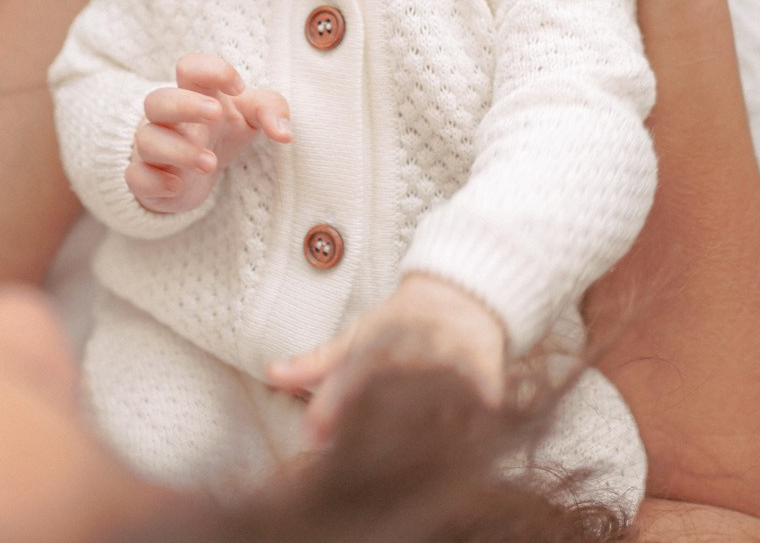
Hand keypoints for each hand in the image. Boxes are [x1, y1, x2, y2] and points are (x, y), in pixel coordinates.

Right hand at [125, 53, 290, 213]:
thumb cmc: (225, 132)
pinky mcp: (146, 178)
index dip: (212, 69)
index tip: (238, 88)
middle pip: (157, 99)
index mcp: (195, 93)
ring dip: (179, 150)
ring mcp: (154, 147)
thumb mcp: (252, 116)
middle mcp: (169, 117)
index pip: (190, 65)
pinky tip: (177, 185)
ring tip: (210, 163)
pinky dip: (154, 181)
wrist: (198, 174)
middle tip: (216, 114)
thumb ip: (272, 111)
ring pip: (147, 140)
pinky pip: (135, 176)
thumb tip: (284, 133)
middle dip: (184, 104)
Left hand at [267, 273, 506, 443]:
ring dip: (420, 428)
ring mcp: (454, 355)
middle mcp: (416, 345)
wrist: (461, 295)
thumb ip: (317, 362)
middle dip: (373, 425)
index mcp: (380, 338)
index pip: (352, 372)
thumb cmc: (401, 323)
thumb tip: (271, 374)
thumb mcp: (357, 336)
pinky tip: (456, 446)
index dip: (331, 404)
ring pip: (437, 395)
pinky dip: (473, 417)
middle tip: (352, 462)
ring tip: (400, 464)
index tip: (312, 435)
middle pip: (393, 389)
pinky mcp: (488, 367)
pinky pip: (483, 396)